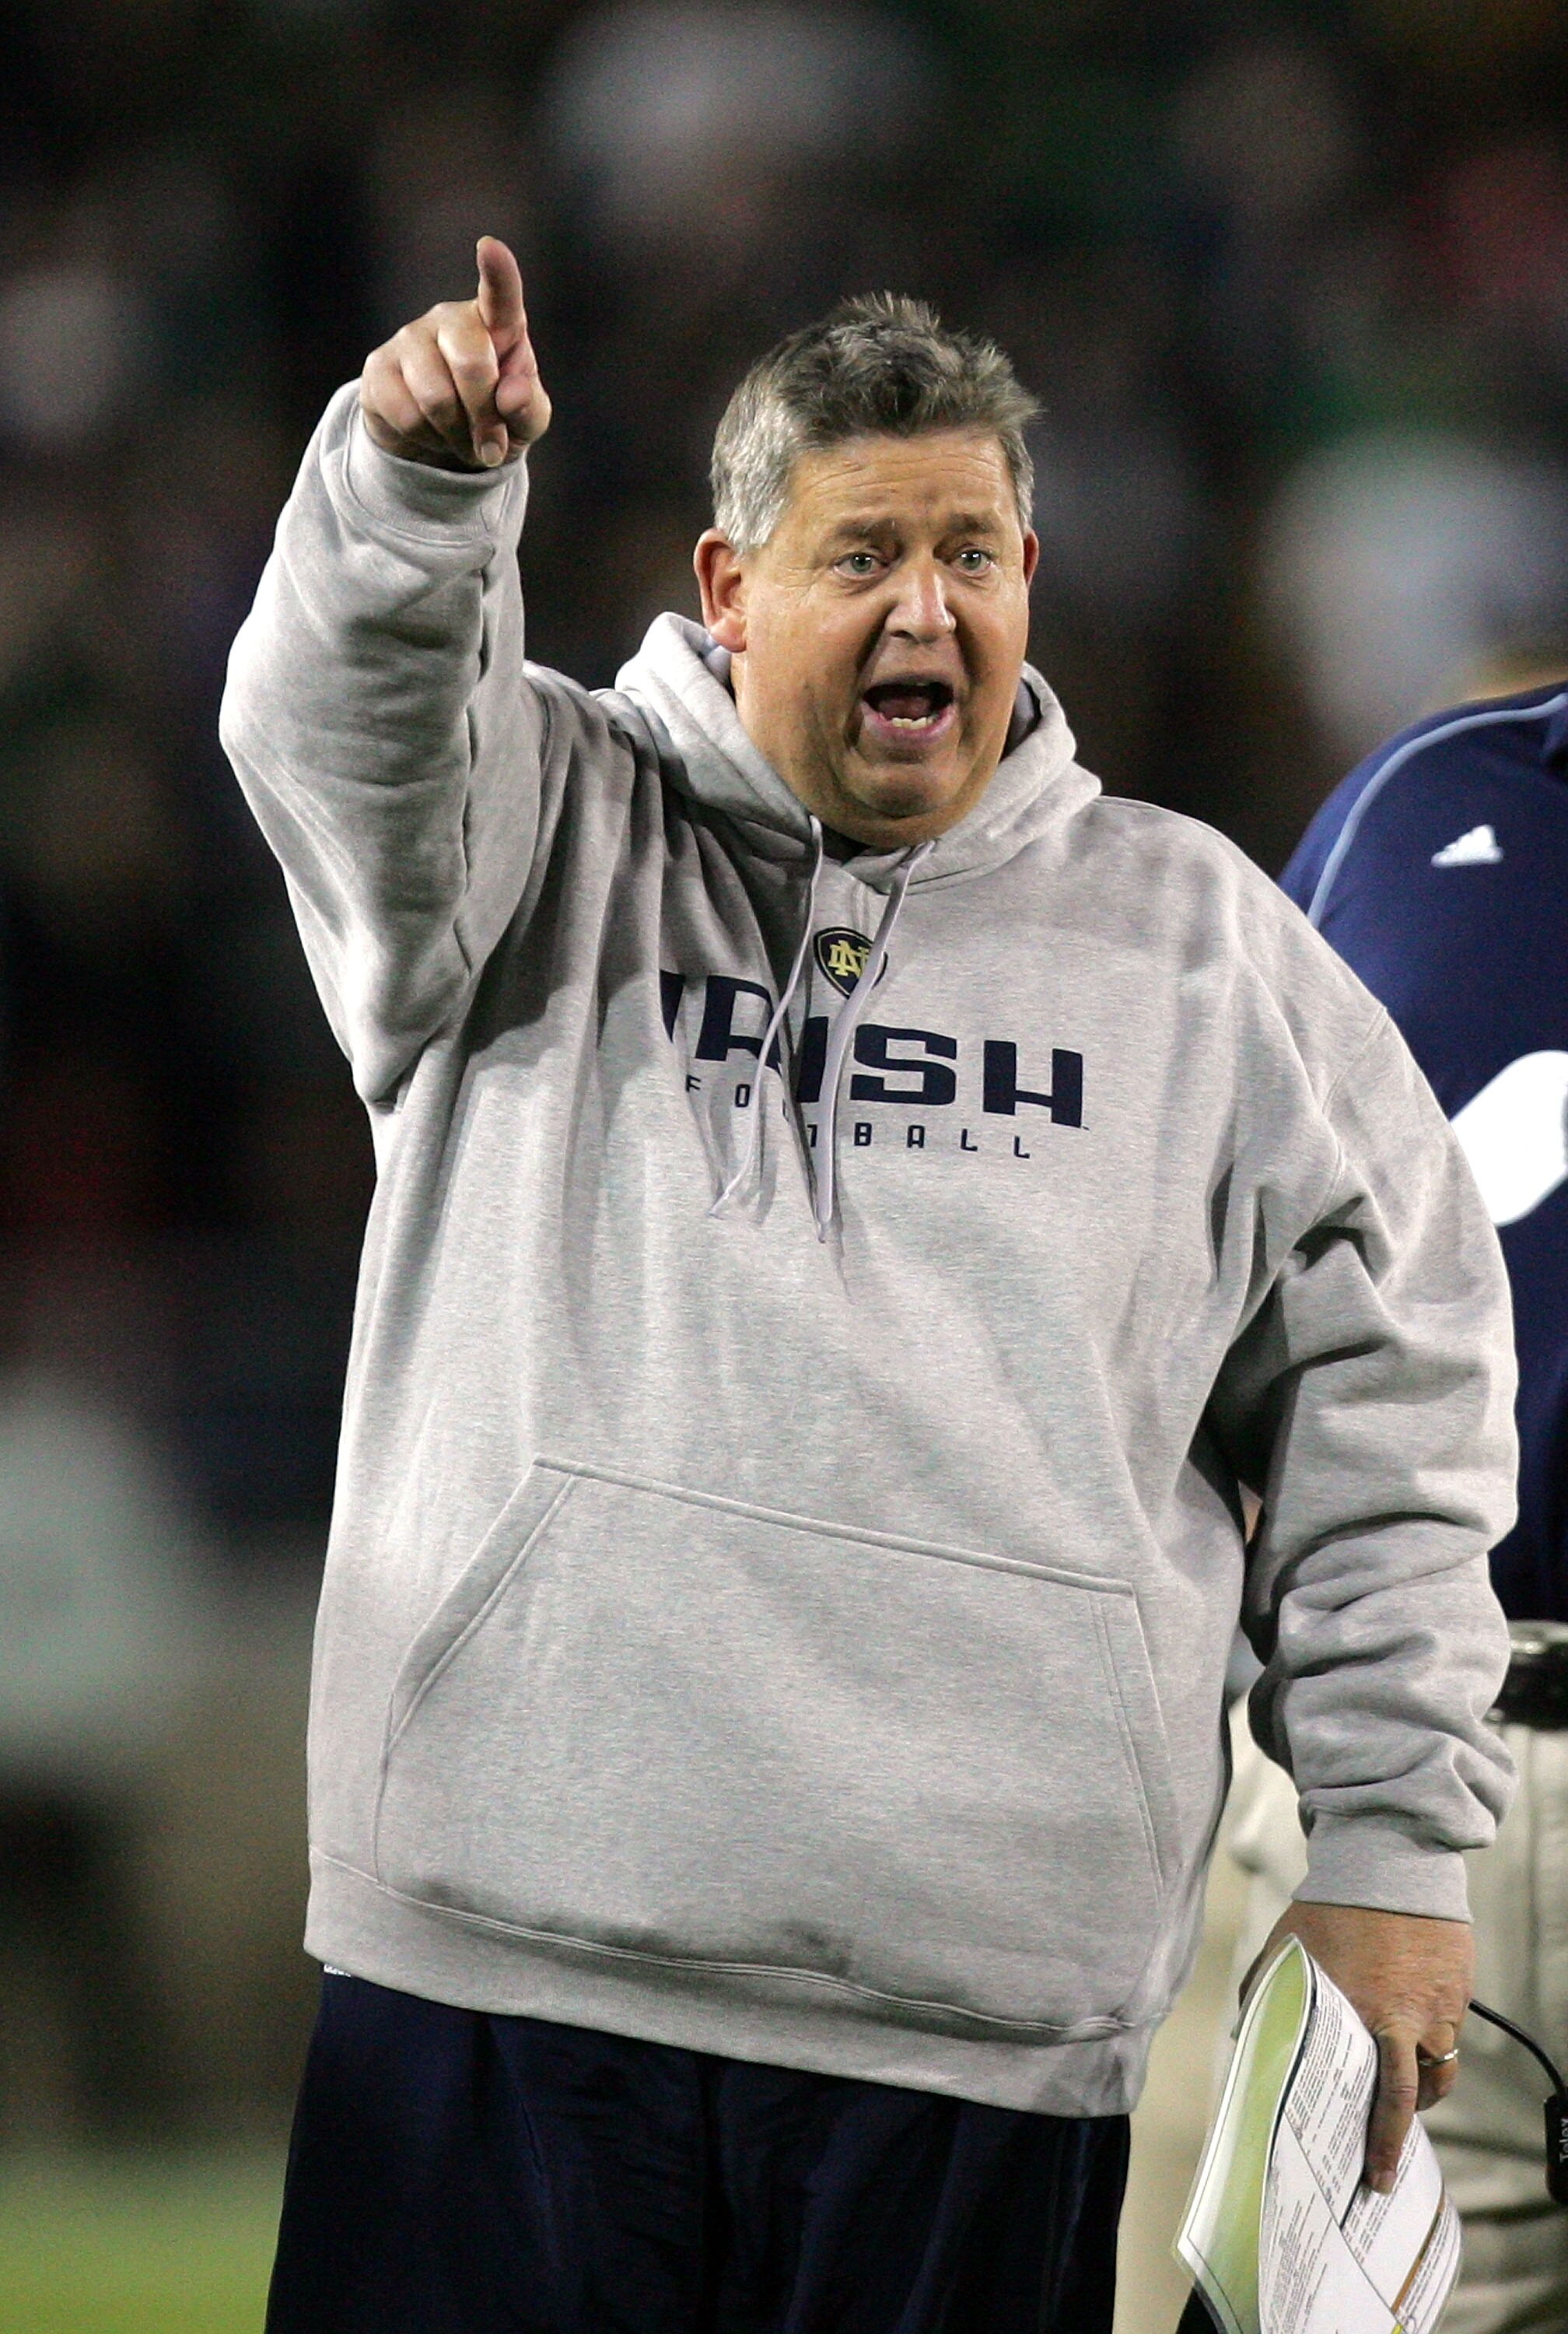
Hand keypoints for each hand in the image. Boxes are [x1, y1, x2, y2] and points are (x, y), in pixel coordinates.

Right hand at [360, 236, 550, 471]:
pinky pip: (407, 415)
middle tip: (492, 448)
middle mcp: (450, 320)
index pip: (499, 294)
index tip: (491, 248)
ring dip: (456, 436)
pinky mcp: (378, 368)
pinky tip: (431, 434)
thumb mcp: (524, 423)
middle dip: (486, 418)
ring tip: (462, 440)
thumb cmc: (494, 420)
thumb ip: (529, 409)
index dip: (497, 273)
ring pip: (436, 399)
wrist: (443, 444)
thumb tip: (510, 394)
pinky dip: (427, 441)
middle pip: (471, 365)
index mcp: (496, 324)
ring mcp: (410, 339)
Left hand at [1241, 1901, 1471, 2193]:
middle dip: (1398, 2142)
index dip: (1377, 2138)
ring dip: (1418, 2094)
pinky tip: (1411, 2050)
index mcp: (1365, 2012)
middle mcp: (1407, 2018)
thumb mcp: (1287, 1947)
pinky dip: (1431, 2053)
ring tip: (1396, 2104)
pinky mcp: (1458, 1990)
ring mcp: (1439, 2006)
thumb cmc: (1330, 1906)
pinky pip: (1448, 2037)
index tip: (1369, 2170)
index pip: (1380, 2096)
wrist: (1389, 1859)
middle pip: (1415, 2098)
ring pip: (1437, 2072)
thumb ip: (1265, 1991)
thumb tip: (1242, 2031)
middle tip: (1385, 2173)